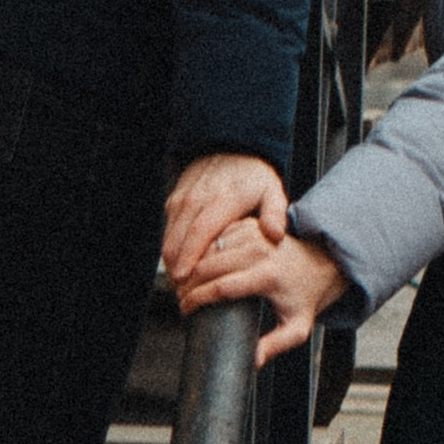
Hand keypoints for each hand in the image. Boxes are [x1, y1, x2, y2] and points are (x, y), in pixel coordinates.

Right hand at [161, 153, 287, 290]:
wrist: (231, 149)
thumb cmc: (253, 177)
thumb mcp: (272, 192)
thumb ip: (275, 214)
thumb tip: (275, 236)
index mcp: (223, 199)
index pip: (200, 231)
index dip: (190, 256)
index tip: (184, 278)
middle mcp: (198, 198)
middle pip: (179, 239)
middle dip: (176, 268)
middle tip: (181, 294)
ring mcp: (183, 199)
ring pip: (169, 236)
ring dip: (171, 262)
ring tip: (179, 287)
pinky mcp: (174, 202)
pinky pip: (168, 230)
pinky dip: (171, 250)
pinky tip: (179, 268)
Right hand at [175, 222, 348, 364]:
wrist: (321, 263)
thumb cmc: (306, 297)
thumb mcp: (297, 327)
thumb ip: (276, 345)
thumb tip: (253, 361)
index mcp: (268, 276)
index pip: (221, 287)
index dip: (197, 299)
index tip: (185, 310)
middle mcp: (260, 251)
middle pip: (208, 265)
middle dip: (187, 283)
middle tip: (178, 298)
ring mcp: (254, 234)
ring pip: (208, 248)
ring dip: (190, 264)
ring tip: (181, 284)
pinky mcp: (249, 224)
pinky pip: (215, 235)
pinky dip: (200, 249)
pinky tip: (192, 265)